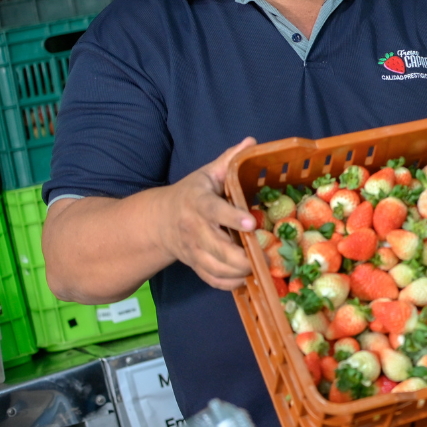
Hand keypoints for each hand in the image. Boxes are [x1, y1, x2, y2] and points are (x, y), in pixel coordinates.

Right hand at [154, 137, 257, 290]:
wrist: (158, 221)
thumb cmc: (191, 194)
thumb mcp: (207, 173)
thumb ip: (228, 159)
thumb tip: (251, 142)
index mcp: (198, 202)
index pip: (214, 211)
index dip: (232, 217)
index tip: (252, 223)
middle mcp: (194, 229)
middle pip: (217, 248)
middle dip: (242, 256)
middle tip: (267, 257)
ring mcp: (193, 250)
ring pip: (215, 268)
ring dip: (239, 272)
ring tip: (263, 268)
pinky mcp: (195, 265)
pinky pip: (212, 279)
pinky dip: (230, 284)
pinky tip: (248, 278)